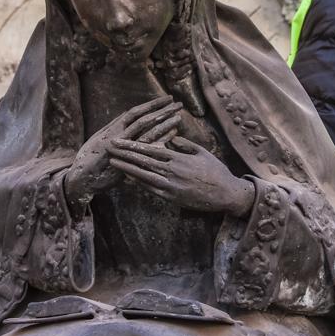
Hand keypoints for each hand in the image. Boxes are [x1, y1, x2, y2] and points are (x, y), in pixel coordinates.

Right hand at [64, 95, 182, 208]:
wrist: (81, 178)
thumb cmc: (90, 160)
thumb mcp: (101, 142)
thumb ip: (115, 131)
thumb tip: (126, 119)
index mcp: (113, 128)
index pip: (136, 113)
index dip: (151, 105)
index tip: (166, 99)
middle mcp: (118, 134)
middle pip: (144, 118)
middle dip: (162, 110)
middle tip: (178, 103)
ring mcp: (122, 146)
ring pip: (146, 131)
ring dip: (163, 123)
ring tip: (178, 116)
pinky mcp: (125, 159)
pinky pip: (146, 148)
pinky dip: (160, 140)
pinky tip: (172, 135)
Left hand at [108, 137, 255, 216]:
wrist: (225, 193)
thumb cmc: (215, 171)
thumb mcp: (202, 152)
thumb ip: (184, 144)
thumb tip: (170, 138)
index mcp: (179, 158)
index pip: (151, 149)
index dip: (133, 144)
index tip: (120, 140)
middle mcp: (172, 171)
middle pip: (143, 161)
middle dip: (124, 154)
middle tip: (109, 148)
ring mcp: (171, 185)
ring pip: (144, 175)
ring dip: (127, 168)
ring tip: (113, 162)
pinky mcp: (172, 197)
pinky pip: (151, 189)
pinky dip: (138, 183)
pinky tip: (128, 178)